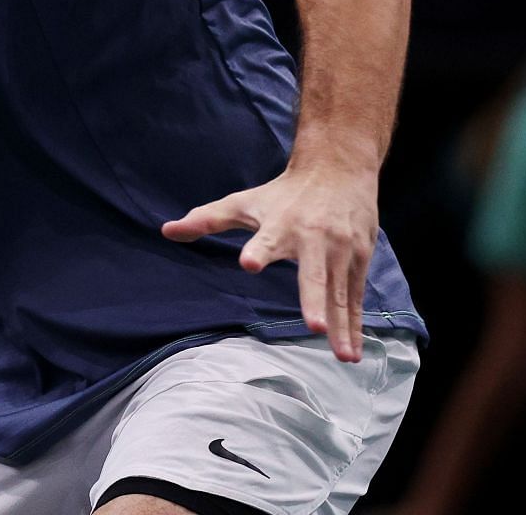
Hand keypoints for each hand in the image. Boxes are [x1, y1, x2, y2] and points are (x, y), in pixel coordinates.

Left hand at [160, 162, 379, 361]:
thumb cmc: (283, 193)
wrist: (338, 168)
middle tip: (314, 326)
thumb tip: (166, 231)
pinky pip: (354, 298)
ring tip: (343, 357)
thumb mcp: (245, 202)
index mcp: (281, 224)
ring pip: (340, 293)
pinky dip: (354, 326)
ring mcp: (341, 250)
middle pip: (314, 273)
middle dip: (314, 299)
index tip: (248, 263)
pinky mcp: (359, 260)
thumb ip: (207, 219)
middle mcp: (314, 238)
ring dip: (342, 326)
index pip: (267, 239)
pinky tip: (352, 352)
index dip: (258, 250)